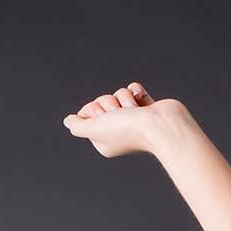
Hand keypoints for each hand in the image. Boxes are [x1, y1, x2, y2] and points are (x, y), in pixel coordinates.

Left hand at [63, 81, 177, 157]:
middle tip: (119, 115)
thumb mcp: (96, 129)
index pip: (88, 113)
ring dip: (125, 100)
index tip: (103, 118)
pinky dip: (136, 92)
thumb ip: (79, 126)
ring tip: (135, 112)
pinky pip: (132, 89)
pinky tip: (141, 101)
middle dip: (110, 104)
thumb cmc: (129, 129)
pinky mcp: (144, 107)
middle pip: (102, 102)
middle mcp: (116, 131)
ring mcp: (131, 119)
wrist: (161, 125)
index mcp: (103, 140)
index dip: (93, 110)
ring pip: (117, 94)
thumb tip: (68, 121)